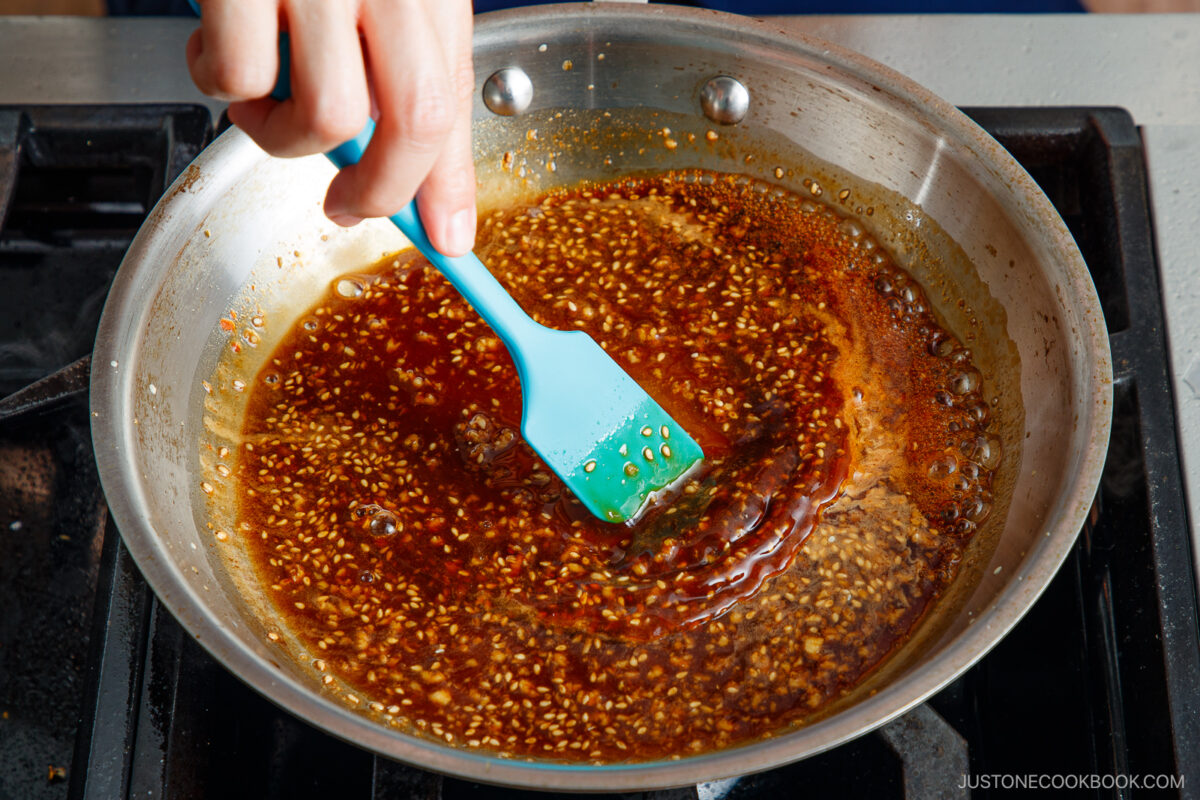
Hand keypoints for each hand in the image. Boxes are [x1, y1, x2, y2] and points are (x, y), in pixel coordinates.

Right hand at [187, 0, 476, 255]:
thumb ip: (414, 73)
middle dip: (378, 191)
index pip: (455, 99)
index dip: (451, 182)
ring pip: (323, 114)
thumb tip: (434, 192)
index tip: (450, 240)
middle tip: (346, 204)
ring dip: (283, 136)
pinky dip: (221, 84)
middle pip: (412, 123)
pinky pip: (238, 75)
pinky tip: (218, 46)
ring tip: (262, 98)